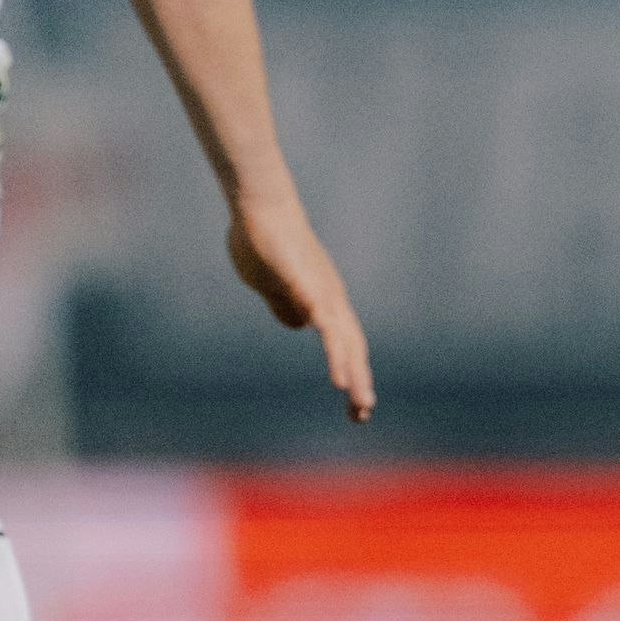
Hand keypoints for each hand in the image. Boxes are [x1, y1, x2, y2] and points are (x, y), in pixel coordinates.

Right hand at [226, 189, 376, 421]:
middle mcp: (331, 297)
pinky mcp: (309, 288)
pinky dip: (336, 356)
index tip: (352, 401)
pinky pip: (327, 328)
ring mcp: (322, 292)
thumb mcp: (269, 282)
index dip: (350, 369)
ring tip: (361, 406)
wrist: (258, 205)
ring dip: (355, 375)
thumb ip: (283, 302)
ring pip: (345, 341)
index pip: (343, 340)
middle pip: (353, 345)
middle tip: (361, 415)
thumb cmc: (262, 239)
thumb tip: (296, 324)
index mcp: (322, 298)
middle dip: (359, 382)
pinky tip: (339, 380)